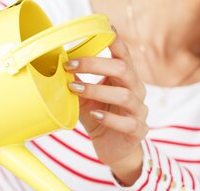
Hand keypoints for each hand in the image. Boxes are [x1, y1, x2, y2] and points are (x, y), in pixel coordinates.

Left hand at [65, 32, 148, 186]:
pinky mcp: (138, 130)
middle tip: (71, 64)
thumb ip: (79, 83)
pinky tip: (94, 114)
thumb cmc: (101, 119)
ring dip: (98, 90)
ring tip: (77, 89)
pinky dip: (109, 118)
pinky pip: (127, 122)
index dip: (116, 43)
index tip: (104, 31)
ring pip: (125, 95)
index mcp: (126, 79)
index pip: (124, 56)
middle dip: (96, 64)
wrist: (113, 150)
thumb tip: (60, 65)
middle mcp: (136, 91)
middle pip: (123, 70)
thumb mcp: (87, 99)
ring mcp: (139, 111)